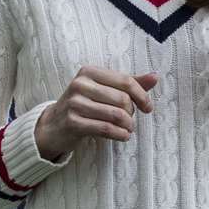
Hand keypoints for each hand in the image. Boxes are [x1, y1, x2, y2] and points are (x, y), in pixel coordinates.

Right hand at [35, 67, 157, 161]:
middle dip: (131, 113)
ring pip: (115, 114)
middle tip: (130, 120)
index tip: (148, 108)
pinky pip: (105, 128)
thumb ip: (129, 83)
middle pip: (122, 99)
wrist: (54, 125)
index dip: (142, 96)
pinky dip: (119, 134)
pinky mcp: (72, 122)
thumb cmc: (84, 105)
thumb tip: (155, 77)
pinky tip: (123, 136)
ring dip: (127, 125)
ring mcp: (74, 103)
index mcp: (89, 71)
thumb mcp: (104, 90)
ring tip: (128, 129)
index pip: (125, 81)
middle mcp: (80, 84)